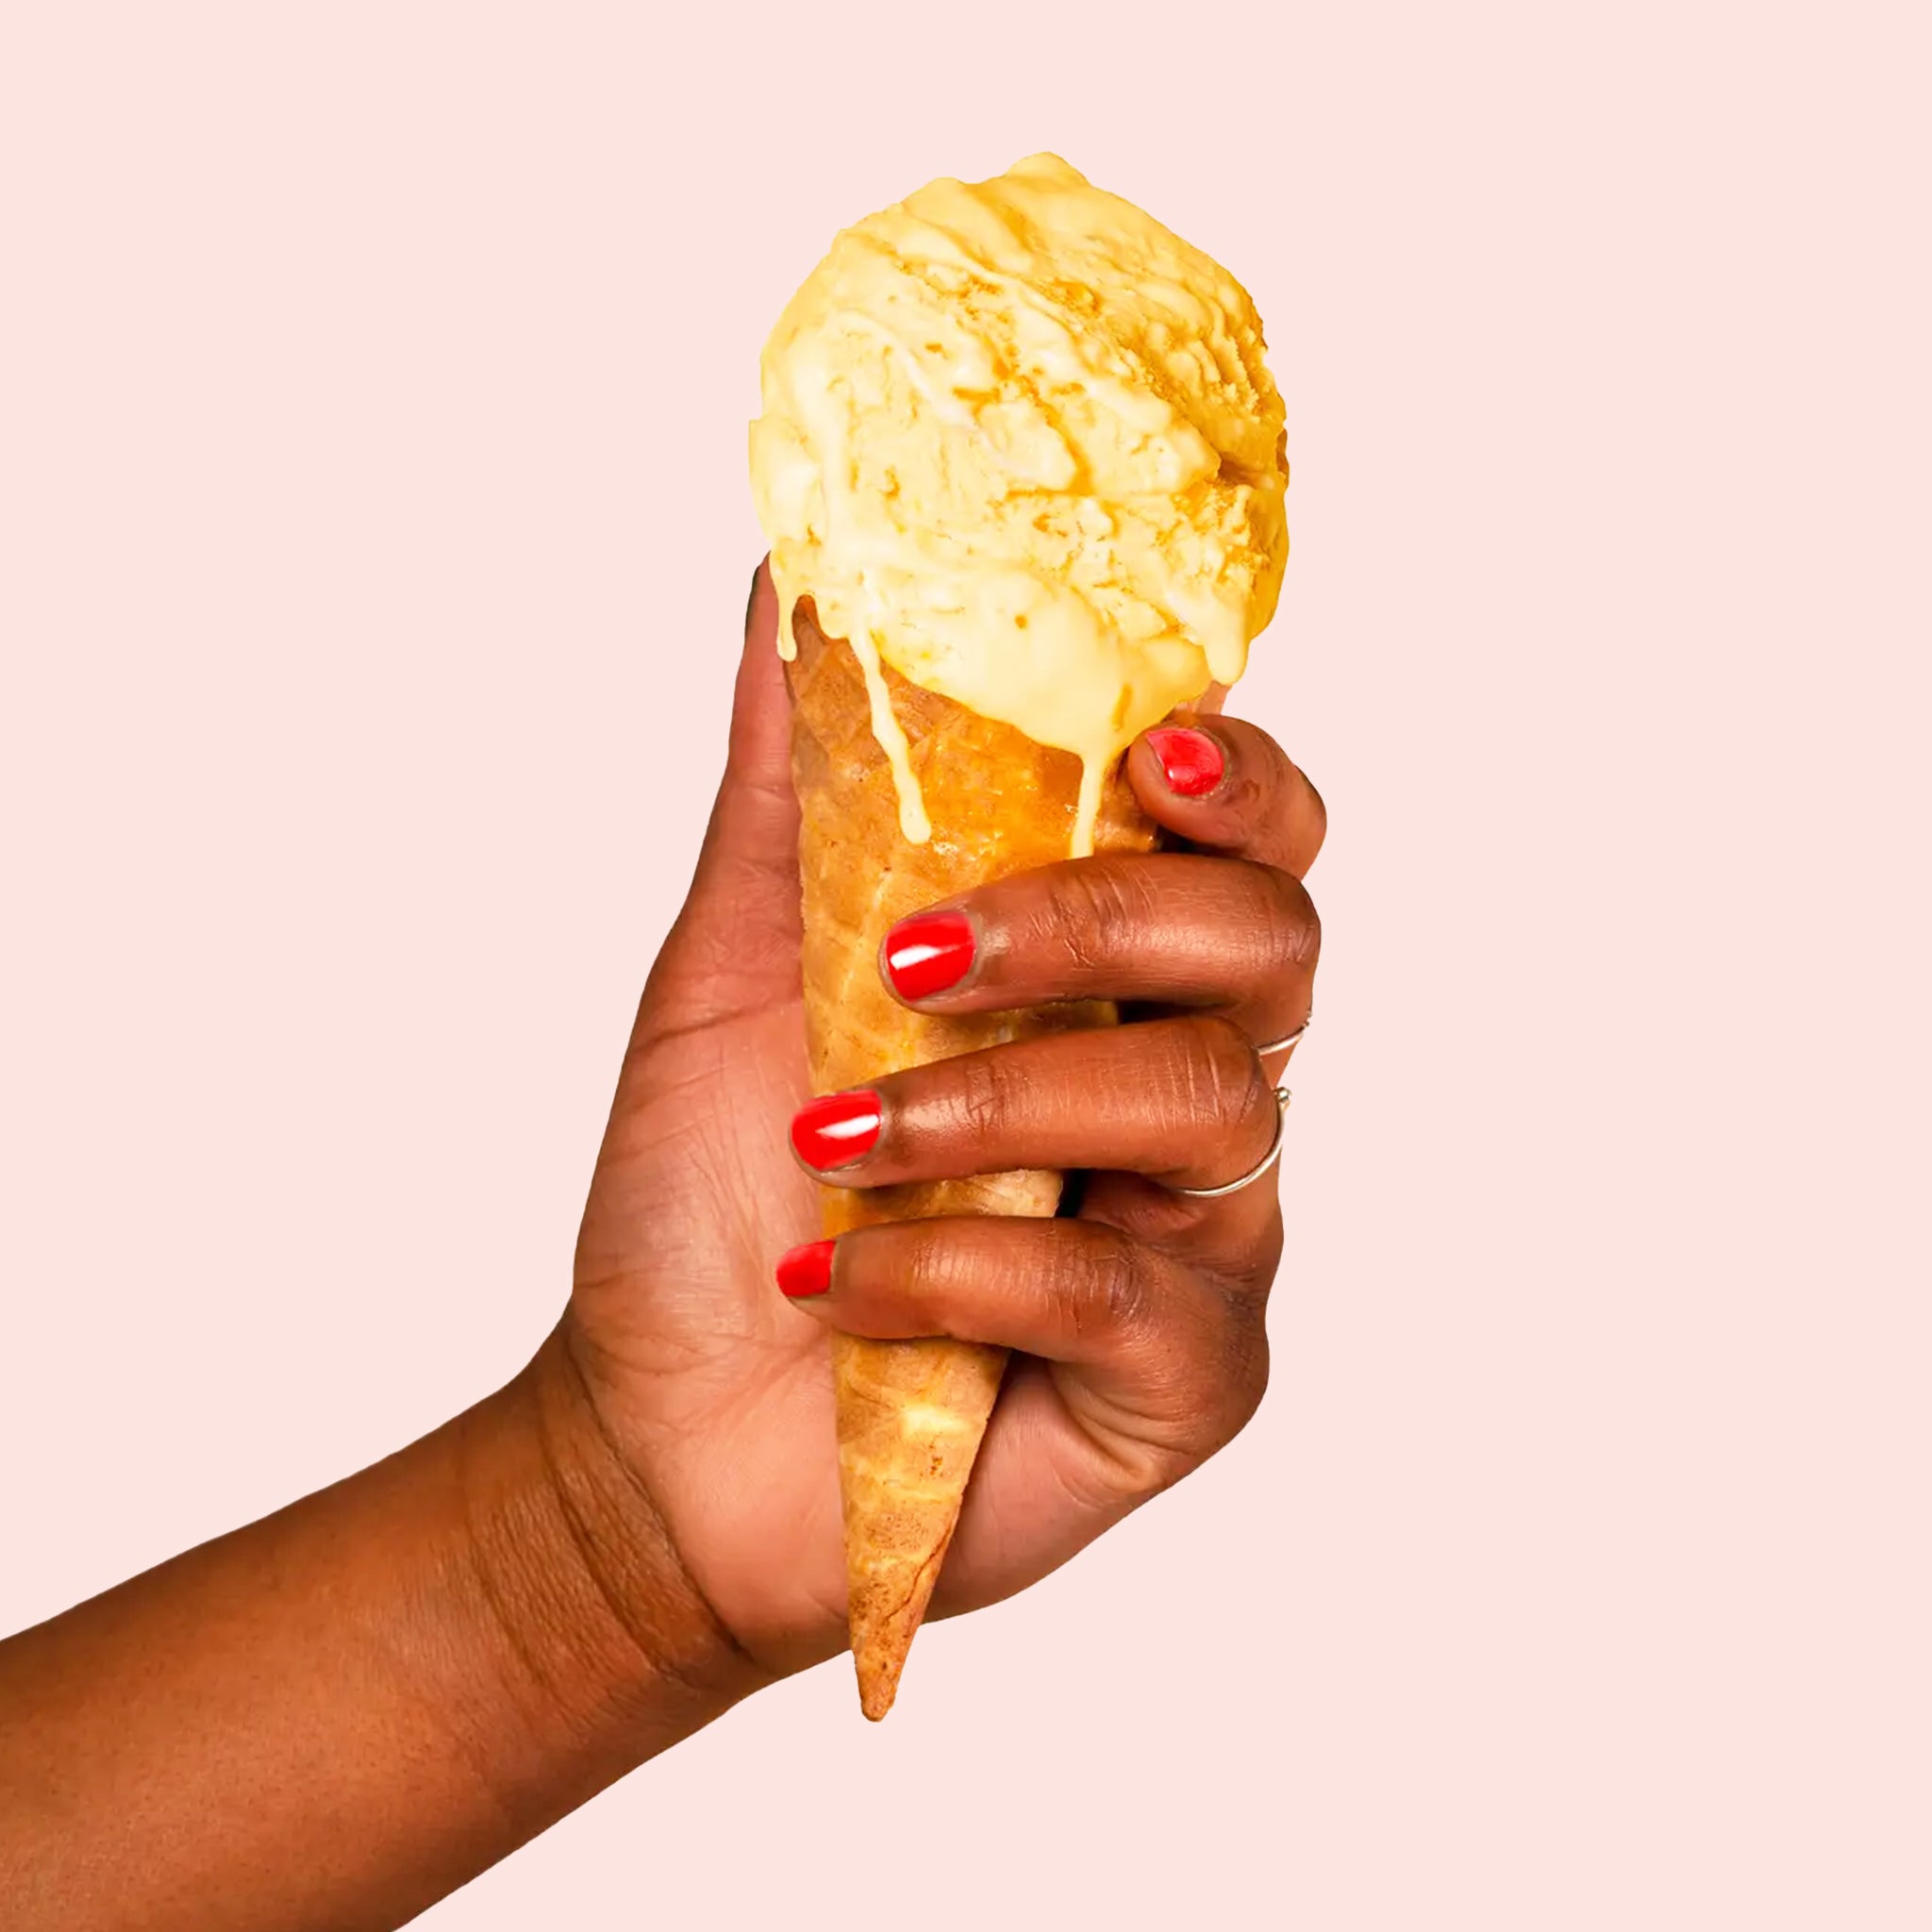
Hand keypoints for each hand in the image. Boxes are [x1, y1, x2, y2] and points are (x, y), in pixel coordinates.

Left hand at [561, 568, 1325, 1679]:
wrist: (661, 1430)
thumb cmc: (716, 1189)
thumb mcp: (740, 963)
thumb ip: (798, 784)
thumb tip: (784, 573)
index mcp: (1108, 969)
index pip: (1251, 838)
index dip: (1238, 775)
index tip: (1142, 749)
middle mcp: (1183, 1084)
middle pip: (1269, 942)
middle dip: (1104, 919)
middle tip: (923, 954)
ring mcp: (1202, 1238)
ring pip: (1208, 1104)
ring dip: (1003, 1102)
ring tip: (834, 1139)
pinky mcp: (1187, 1382)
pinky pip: (1127, 1296)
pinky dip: (961, 1270)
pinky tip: (836, 1285)